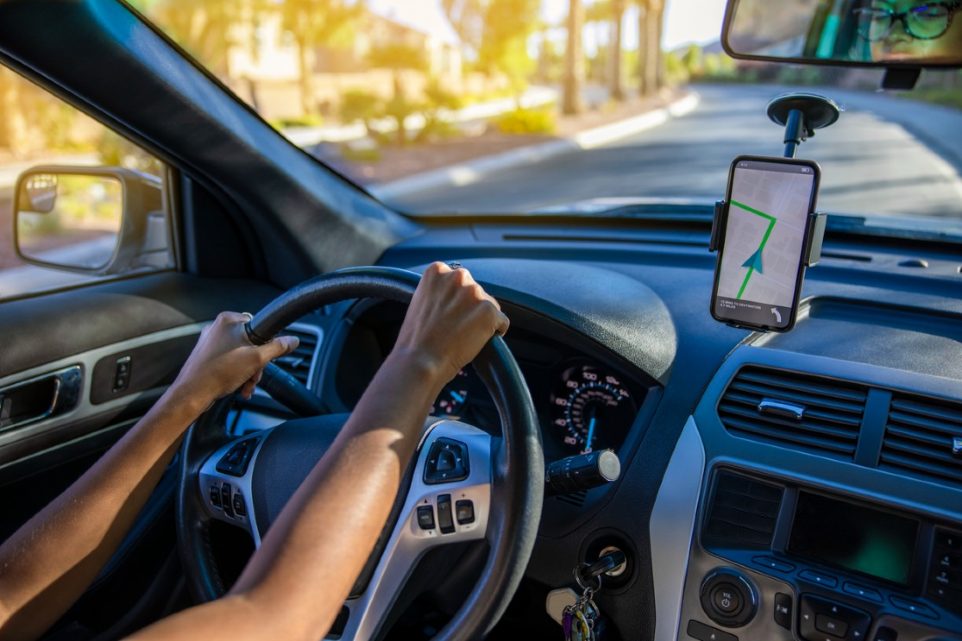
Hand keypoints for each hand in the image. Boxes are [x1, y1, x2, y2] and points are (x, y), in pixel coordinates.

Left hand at [171, 312, 298, 406]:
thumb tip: (292, 341)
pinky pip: (229, 362)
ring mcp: (210, 343)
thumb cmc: (217, 373)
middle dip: (256, 364)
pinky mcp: (206, 357)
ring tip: (245, 385)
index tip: (265, 356)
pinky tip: (237, 386)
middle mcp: (217, 328)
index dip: (265, 343)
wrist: (192, 393)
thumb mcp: (256, 359)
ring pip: (240, 355)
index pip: (258, 325)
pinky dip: (236, 374)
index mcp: (228, 321)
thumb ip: (277, 348)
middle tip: (254, 375)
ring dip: (247, 372)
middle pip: (250, 343)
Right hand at [392, 262, 508, 386]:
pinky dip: (495, 332)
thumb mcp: (420, 301)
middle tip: (456, 328)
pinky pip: (502, 322)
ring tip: (464, 337)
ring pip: (489, 306)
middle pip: (475, 291)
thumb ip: (439, 292)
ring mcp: (475, 293)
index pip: (459, 281)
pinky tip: (477, 342)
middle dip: (470, 308)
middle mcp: (458, 276)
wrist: (420, 361)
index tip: (448, 314)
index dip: (456, 300)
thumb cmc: (416, 339)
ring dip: (481, 320)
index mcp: (438, 270)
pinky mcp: (489, 311)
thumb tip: (455, 296)